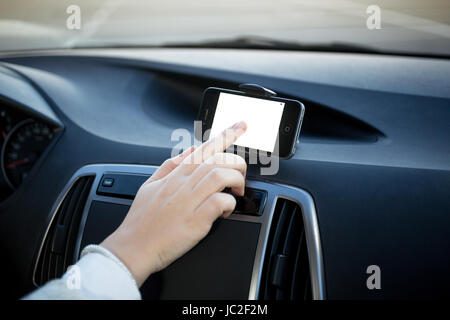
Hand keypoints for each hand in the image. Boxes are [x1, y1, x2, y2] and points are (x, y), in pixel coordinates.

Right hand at [101, 121, 247, 285]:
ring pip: (221, 176)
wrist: (133, 248)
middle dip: (238, 163)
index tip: (242, 126)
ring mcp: (189, 201)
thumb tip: (189, 150)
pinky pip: (220, 202)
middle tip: (241, 175)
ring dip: (236, 181)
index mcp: (175, 174)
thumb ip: (170, 165)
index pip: (204, 147)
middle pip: (218, 159)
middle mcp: (183, 184)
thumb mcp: (150, 185)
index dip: (226, 134)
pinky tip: (225, 211)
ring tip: (236, 192)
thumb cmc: (142, 221)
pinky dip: (229, 204)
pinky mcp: (196, 220)